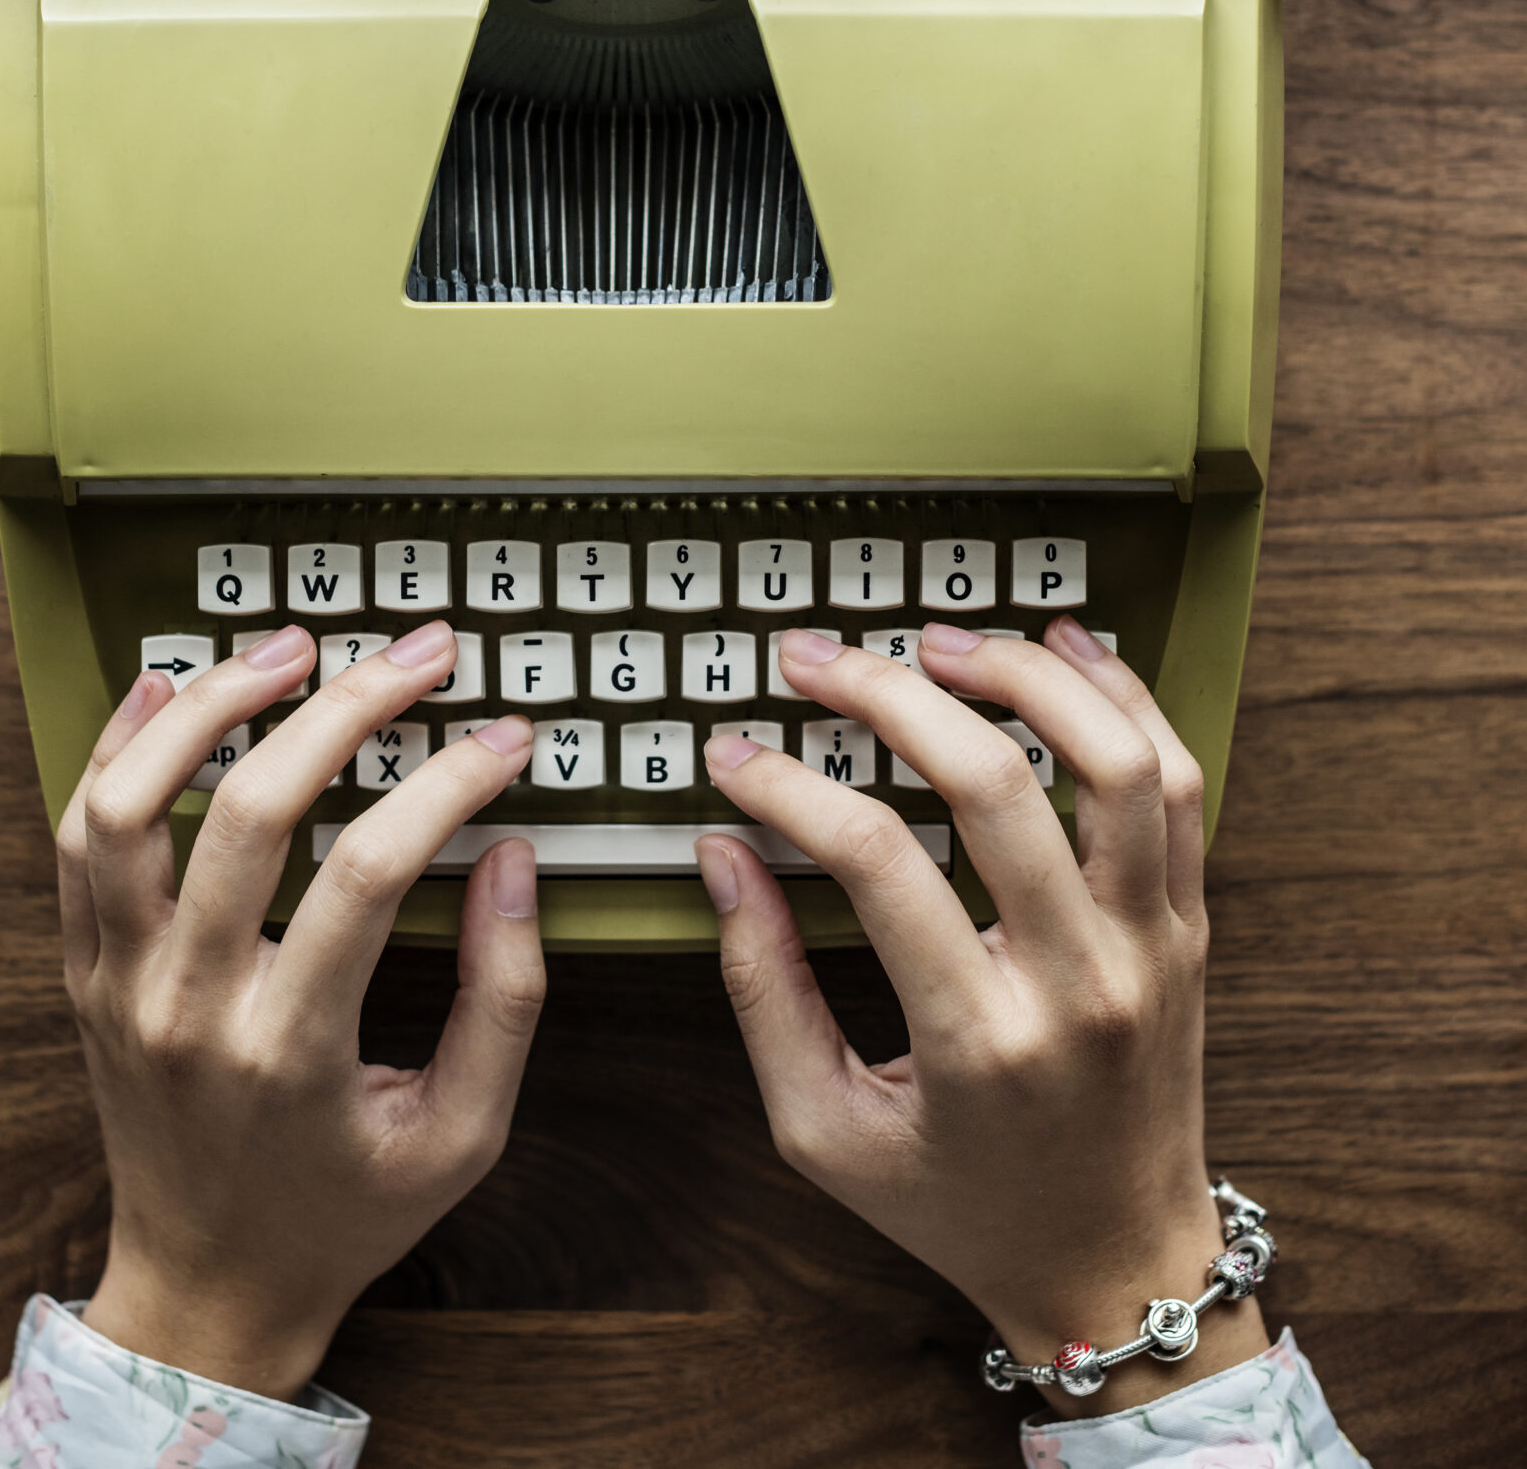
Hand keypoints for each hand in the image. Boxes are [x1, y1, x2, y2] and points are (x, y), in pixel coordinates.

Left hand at [57, 619, 544, 1400]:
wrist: (206, 1291)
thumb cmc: (343, 1213)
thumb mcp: (462, 1136)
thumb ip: (505, 999)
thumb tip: (511, 857)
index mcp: (291, 1052)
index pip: (372, 871)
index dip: (449, 783)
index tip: (505, 737)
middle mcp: (191, 1009)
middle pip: (254, 812)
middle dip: (348, 707)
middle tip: (418, 652)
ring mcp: (122, 985)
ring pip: (133, 806)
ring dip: (211, 707)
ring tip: (289, 646)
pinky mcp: (86, 972)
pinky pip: (79, 838)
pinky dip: (119, 748)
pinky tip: (171, 684)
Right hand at [695, 615, 1264, 1416]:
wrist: (1118, 1271)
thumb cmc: (963, 1208)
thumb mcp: (826, 1132)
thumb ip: (766, 988)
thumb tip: (722, 855)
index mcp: (980, 1042)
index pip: (875, 861)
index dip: (789, 786)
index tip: (736, 754)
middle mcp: (1079, 983)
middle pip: (992, 783)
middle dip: (887, 694)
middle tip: (816, 658)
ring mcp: (1150, 949)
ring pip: (1113, 762)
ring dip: (1023, 675)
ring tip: (940, 641)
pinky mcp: (1189, 928)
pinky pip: (1178, 785)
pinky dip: (1125, 700)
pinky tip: (1064, 649)